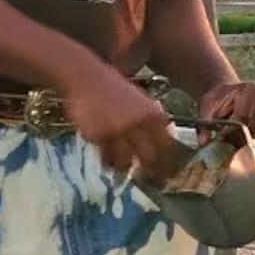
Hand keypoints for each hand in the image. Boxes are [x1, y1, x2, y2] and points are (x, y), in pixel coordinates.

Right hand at [60, 61, 185, 182]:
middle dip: (147, 171)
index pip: (167, 145)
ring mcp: (119, 130)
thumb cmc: (114, 89)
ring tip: (119, 168)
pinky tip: (104, 158)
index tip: (164, 170)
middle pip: (149, 158)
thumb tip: (166, 141)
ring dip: (122, 168)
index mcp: (152, 114)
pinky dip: (105, 160)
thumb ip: (152, 119)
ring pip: (125, 163)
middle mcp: (139, 123)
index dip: (166, 160)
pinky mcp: (100, 135)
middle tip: (143, 177)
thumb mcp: (140, 99)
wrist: (87, 77)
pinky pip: (105, 157)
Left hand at [197, 77, 254, 143]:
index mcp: (252, 89)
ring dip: (245, 141)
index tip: (220, 138)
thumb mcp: (208, 105)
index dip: (231, 129)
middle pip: (252, 127)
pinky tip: (241, 140)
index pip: (244, 116)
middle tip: (223, 142)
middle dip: (237, 137)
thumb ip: (205, 121)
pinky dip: (252, 144)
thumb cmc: (219, 99)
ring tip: (232, 138)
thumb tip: (204, 142)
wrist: (229, 96)